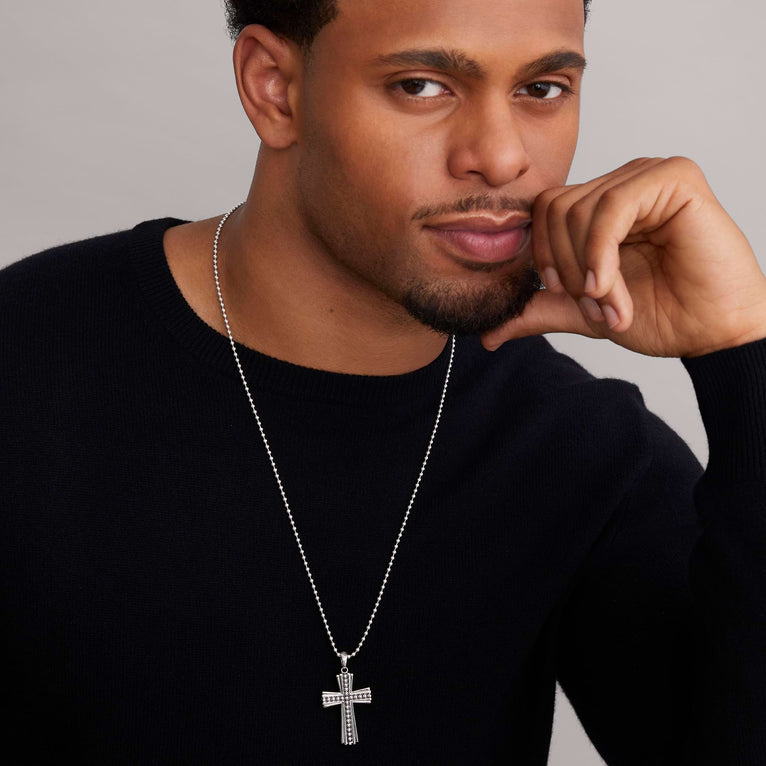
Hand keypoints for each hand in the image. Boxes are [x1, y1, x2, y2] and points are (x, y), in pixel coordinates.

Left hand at [481, 157, 765, 357]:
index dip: (543, 255)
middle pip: (554, 208)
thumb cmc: (658, 314)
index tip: (566, 295)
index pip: (543, 210)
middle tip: (595, 304)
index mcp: (599, 206)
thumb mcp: (581, 311)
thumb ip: (536, 311)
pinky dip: (601, 253)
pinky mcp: (674, 178)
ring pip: (578, 210)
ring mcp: (647, 176)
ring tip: (612, 303)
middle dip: (566, 267)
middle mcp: (621, 183)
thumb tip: (486, 335)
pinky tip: (609, 286)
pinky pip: (612, 206)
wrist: (711, 331)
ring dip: (587, 269)